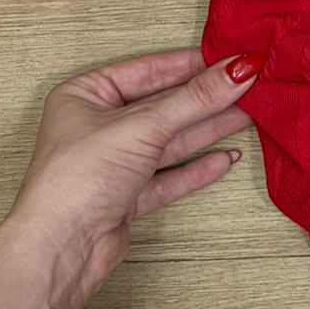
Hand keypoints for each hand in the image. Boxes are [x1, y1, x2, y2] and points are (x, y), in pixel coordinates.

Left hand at [8, 47, 264, 308]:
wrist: (60, 250)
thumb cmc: (78, 177)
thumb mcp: (143, 126)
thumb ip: (195, 98)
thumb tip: (240, 69)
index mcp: (85, 94)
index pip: (149, 70)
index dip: (192, 64)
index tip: (232, 58)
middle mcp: (97, 126)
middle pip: (163, 105)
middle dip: (205, 99)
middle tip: (249, 86)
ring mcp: (112, 163)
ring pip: (169, 140)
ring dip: (208, 129)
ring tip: (249, 115)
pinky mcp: (125, 197)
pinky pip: (168, 175)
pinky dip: (197, 168)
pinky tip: (225, 158)